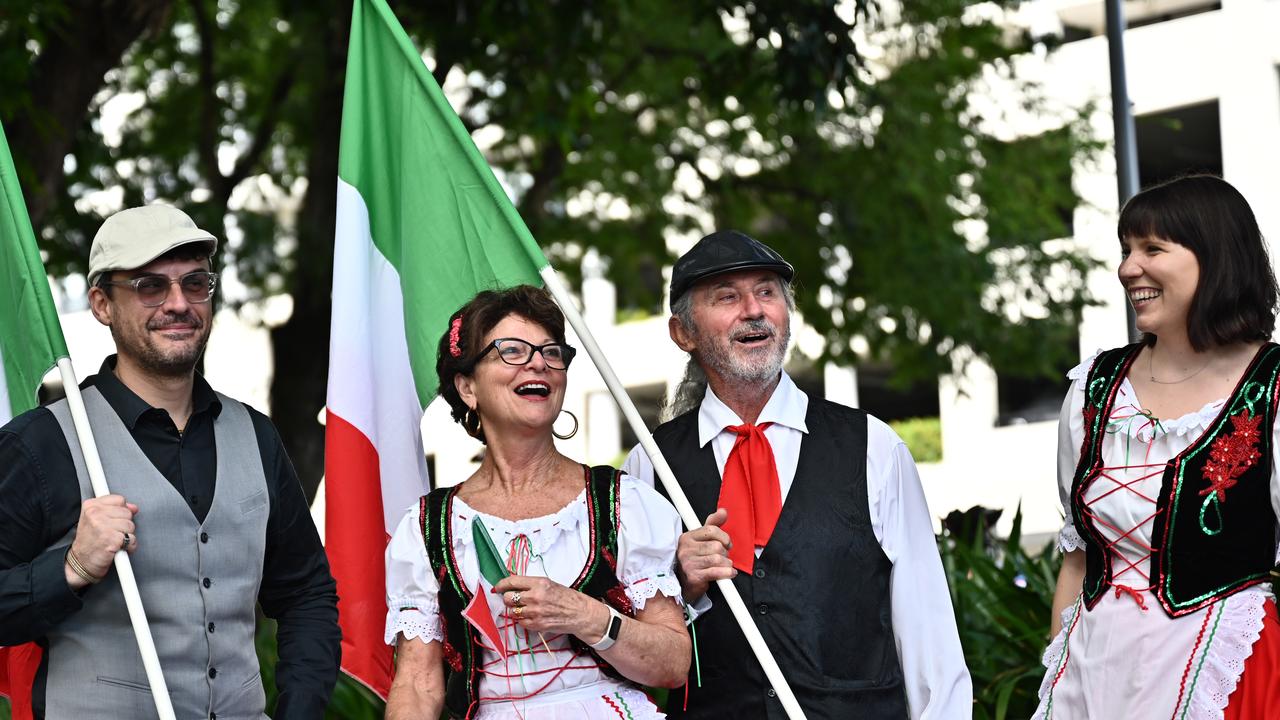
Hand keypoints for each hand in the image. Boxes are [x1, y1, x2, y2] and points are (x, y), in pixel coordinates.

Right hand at [66, 495, 137, 587]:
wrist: (81, 562)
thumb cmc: (90, 542)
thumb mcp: (96, 520)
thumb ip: (115, 509)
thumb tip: (133, 507)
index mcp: (91, 506)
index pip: (120, 500)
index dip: (120, 512)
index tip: (112, 521)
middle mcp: (95, 514)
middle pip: (127, 513)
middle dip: (124, 525)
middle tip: (111, 534)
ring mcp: (102, 527)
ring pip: (131, 526)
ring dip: (126, 536)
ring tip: (113, 541)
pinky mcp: (111, 540)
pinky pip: (131, 539)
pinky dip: (129, 546)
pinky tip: (118, 548)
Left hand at [493, 575, 607, 639]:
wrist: (580, 613)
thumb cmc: (566, 597)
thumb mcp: (549, 584)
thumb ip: (531, 585)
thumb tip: (512, 587)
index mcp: (539, 583)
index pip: (512, 582)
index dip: (501, 585)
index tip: (497, 588)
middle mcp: (535, 597)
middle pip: (508, 598)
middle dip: (508, 599)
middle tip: (514, 600)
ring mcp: (535, 612)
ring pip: (512, 612)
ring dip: (516, 610)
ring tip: (526, 608)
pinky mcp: (536, 625)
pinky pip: (520, 622)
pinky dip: (523, 620)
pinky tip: (532, 616)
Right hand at [676, 508, 734, 602]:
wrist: (684, 583)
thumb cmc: (695, 559)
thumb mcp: (702, 539)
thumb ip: (713, 524)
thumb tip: (723, 511)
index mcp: (688, 537)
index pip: (711, 530)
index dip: (724, 537)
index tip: (727, 544)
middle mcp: (686, 549)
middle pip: (716, 546)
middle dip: (725, 553)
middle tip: (723, 557)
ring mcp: (688, 563)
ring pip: (718, 559)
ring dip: (727, 563)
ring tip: (724, 565)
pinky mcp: (694, 576)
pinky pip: (716, 572)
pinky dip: (727, 572)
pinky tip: (729, 572)